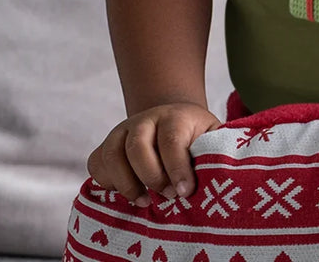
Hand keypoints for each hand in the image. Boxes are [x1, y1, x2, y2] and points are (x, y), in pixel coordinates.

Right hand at [87, 102, 219, 205]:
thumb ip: (214, 150)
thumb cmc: (195, 135)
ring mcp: (122, 131)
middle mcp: (145, 120)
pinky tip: (128, 192)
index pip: (171, 139)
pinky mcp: (106, 145)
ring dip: (126, 184)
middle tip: (166, 197)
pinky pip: (97, 164)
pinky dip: (107, 182)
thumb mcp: (211, 136)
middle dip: (151, 177)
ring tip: (144, 201)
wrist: (172, 120)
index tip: (185, 192)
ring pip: (112, 155)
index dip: (177, 168)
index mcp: (175, 116)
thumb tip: (221, 172)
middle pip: (137, 147)